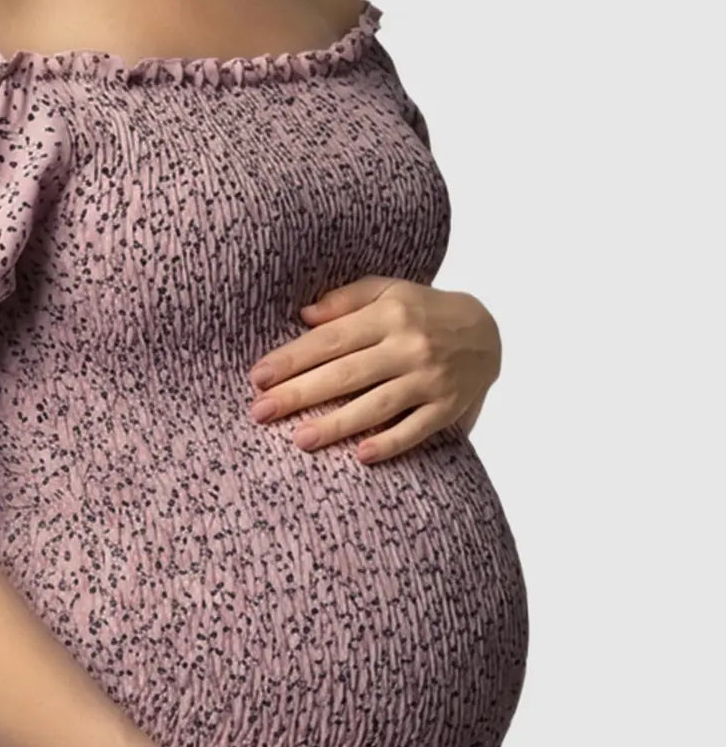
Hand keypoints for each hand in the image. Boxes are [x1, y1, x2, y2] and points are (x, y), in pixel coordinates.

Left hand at [247, 275, 501, 463]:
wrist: (488, 333)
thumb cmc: (424, 311)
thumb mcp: (389, 291)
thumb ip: (346, 299)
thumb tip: (304, 315)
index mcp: (390, 315)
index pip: (331, 340)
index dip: (293, 358)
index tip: (258, 377)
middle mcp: (410, 346)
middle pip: (347, 374)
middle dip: (300, 394)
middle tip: (261, 412)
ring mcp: (430, 379)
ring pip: (378, 405)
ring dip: (337, 424)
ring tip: (300, 440)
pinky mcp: (448, 408)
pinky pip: (416, 429)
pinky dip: (390, 443)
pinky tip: (361, 455)